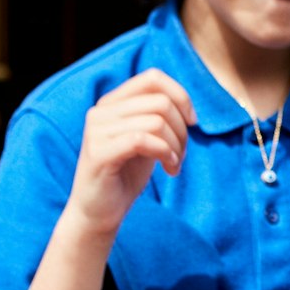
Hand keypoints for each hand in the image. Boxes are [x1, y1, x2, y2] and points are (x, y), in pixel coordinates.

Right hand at [65, 70, 195, 237]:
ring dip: (177, 146)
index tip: (192, 122)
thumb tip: (187, 107)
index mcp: (113, 103)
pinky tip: (169, 168)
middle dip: (182, 131)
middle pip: (161, 102)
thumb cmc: (125, 175)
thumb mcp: (147, 140)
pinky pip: (143, 140)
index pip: (153, 78)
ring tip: (174, 165)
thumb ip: (158, 118)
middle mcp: (101, 111)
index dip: (181, 96)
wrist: (99, 211)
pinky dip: (165, 153)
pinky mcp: (99, 152)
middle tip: (180, 155)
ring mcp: (97, 130)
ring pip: (156, 121)